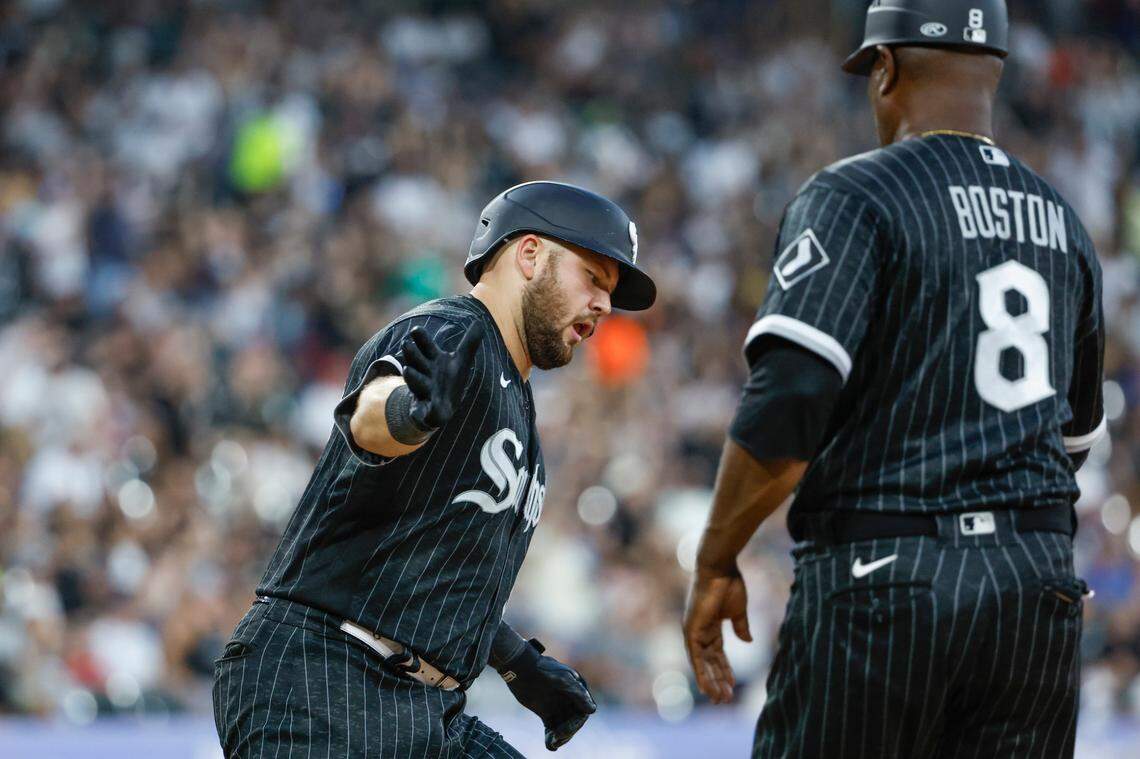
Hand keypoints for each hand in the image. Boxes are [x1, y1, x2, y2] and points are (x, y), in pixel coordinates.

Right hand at [400, 322, 482, 431]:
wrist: (441, 408)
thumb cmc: (448, 379)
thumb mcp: (461, 360)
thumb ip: (469, 342)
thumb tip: (480, 321)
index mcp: (433, 360)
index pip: (426, 346)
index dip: (421, 338)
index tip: (415, 329)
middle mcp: (425, 373)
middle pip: (417, 361)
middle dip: (412, 354)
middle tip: (405, 343)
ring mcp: (423, 392)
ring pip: (416, 383)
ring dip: (412, 377)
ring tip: (407, 370)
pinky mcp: (424, 410)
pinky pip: (421, 411)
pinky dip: (420, 412)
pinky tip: (417, 412)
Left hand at [501, 639, 596, 750]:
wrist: (521, 668)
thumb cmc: (542, 670)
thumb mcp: (561, 680)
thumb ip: (577, 693)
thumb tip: (592, 710)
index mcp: (577, 690)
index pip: (582, 712)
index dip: (574, 725)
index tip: (562, 732)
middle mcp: (570, 699)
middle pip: (573, 722)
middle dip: (566, 732)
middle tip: (556, 738)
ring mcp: (559, 706)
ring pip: (564, 726)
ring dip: (560, 736)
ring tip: (552, 743)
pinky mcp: (548, 712)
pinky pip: (553, 727)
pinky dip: (551, 737)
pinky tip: (549, 745)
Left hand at [683, 566, 751, 703]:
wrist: (720, 568)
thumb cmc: (730, 584)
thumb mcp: (738, 611)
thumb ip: (741, 627)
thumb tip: (748, 642)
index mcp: (710, 627)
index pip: (717, 654)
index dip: (724, 670)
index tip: (732, 686)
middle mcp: (699, 631)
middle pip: (709, 662)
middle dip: (718, 681)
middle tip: (725, 700)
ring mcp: (693, 631)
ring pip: (701, 664)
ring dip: (710, 682)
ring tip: (720, 700)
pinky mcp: (691, 630)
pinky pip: (695, 657)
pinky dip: (700, 673)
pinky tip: (706, 688)